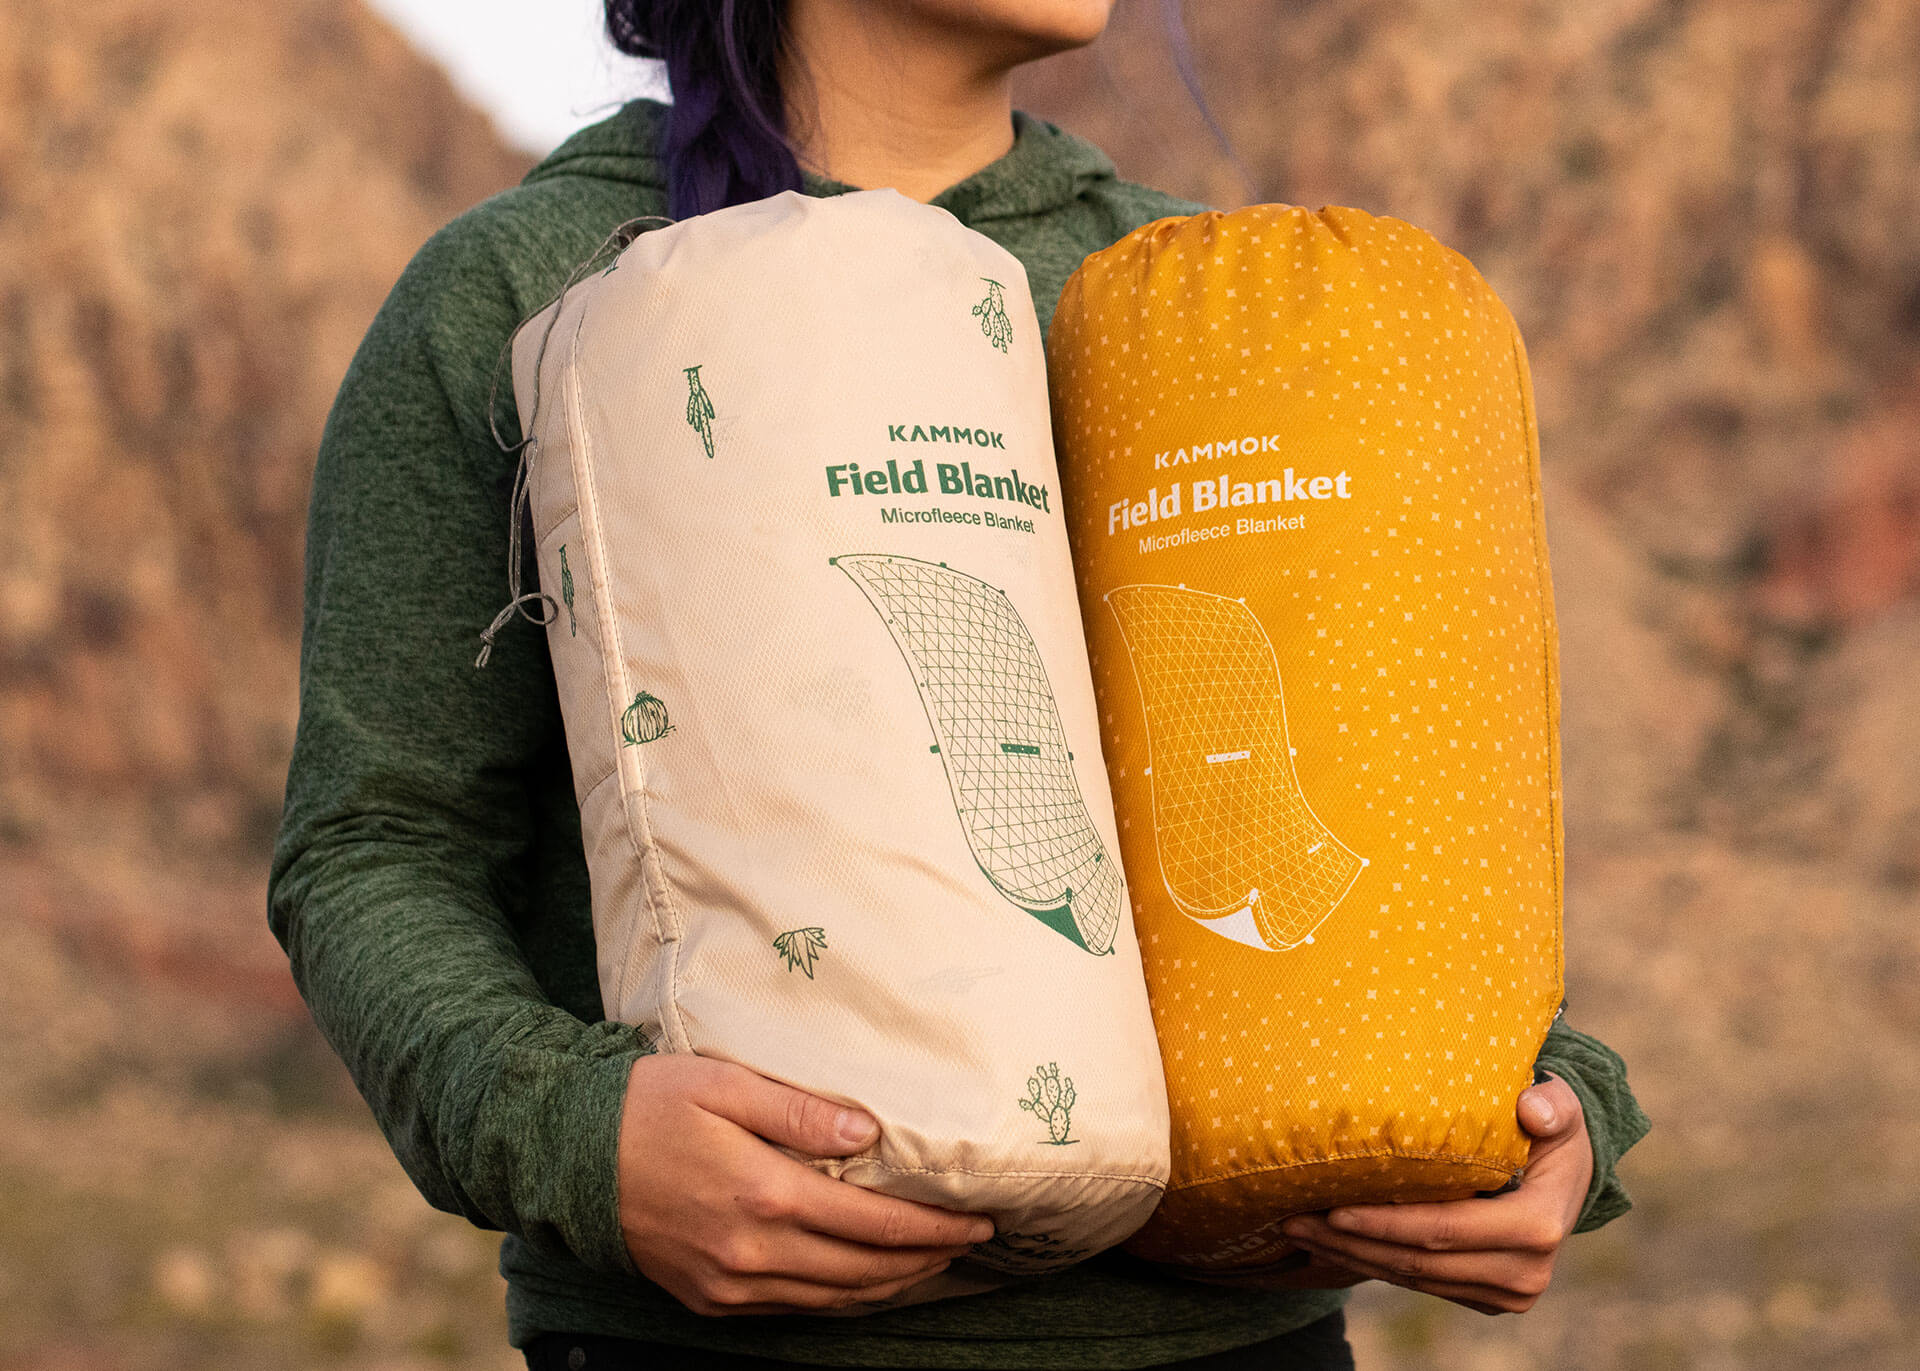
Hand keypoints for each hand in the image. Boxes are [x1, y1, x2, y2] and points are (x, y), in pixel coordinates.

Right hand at [616, 1054, 995, 1315]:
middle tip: (970, 1241)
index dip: (932, 1227)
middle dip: (927, 1258)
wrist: (566, 1157)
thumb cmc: (647, 1105)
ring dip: (891, 1285)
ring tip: (933, 1262)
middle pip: (864, 1270)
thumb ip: (798, 1110)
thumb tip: (867, 1134)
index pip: (873, 1224)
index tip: (977, 1219)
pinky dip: (842, 1300)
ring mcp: (730, 1283)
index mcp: (763, 1194)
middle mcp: (752, 1251)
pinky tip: (866, 1281)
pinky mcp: (710, 1299)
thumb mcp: (723, 1084)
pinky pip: (794, 1310)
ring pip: (834, 1299)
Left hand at [1276, 1073, 1594, 1313]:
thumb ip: (1551, 1105)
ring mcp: (1506, 1293)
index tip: (1332, 1209)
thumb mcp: (1560, 1107)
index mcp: (1537, 1227)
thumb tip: (1531, 1107)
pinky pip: (1420, 1283)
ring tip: (1297, 1230)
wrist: (1570, 1173)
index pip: (1444, 1229)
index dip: (1384, 1222)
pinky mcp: (1487, 1298)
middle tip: (1292, 1218)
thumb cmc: (1551, 1128)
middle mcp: (1524, 1272)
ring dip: (1351, 1258)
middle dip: (1350, 1244)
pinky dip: (1373, 1263)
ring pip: (1412, 1278)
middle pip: (1418, 1261)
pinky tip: (1330, 1244)